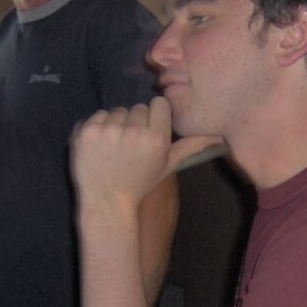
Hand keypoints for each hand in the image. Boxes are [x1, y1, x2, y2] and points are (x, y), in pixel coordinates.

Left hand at [71, 96, 221, 209]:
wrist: (106, 202)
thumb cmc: (139, 183)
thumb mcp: (167, 166)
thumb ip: (190, 146)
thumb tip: (219, 136)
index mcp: (158, 138)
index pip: (158, 104)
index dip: (153, 117)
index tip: (148, 133)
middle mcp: (134, 132)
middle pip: (137, 108)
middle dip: (134, 123)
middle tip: (129, 147)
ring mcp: (109, 130)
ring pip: (117, 111)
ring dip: (115, 125)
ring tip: (113, 149)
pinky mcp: (87, 131)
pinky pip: (97, 116)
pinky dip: (97, 128)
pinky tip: (99, 148)